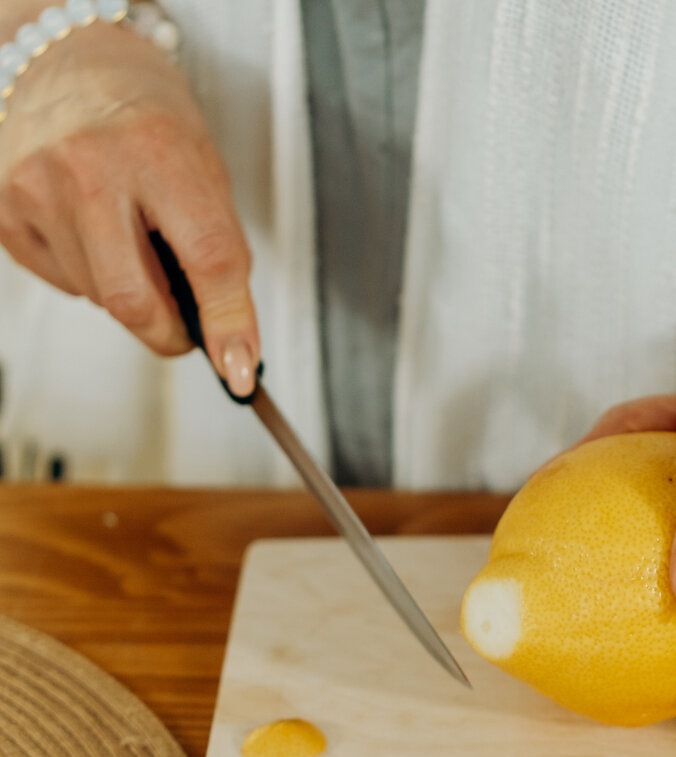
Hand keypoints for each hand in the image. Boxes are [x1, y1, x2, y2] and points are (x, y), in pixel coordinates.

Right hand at [0, 18, 259, 393]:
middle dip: (171, 333)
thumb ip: (217, 242)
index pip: (208, 258)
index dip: (230, 323)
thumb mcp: (203, 163)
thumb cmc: (142, 110)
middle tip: (190, 330)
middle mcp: (89, 170)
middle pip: (135, 300)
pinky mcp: (3, 212)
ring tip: (137, 245)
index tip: (241, 366)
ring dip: (132, 296)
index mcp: (157, 151)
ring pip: (99, 297)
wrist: (64, 60)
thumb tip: (228, 327)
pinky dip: (91, 277)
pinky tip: (97, 235)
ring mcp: (36, 191)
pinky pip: (62, 281)